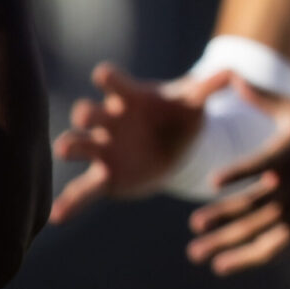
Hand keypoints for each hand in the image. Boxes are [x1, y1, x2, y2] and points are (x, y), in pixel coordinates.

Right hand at [49, 62, 210, 221]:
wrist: (176, 145)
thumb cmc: (179, 115)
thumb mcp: (193, 103)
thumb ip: (208, 89)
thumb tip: (232, 72)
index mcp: (129, 99)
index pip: (113, 82)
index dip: (109, 78)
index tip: (104, 75)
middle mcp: (108, 121)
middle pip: (90, 113)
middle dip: (86, 114)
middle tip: (85, 116)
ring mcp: (103, 149)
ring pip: (79, 145)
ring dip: (71, 146)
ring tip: (63, 150)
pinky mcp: (105, 176)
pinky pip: (83, 190)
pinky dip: (70, 203)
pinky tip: (57, 217)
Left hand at [184, 84, 289, 273]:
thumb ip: (262, 98)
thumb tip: (231, 75)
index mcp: (289, 156)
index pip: (260, 166)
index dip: (238, 174)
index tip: (213, 182)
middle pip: (254, 205)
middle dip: (223, 216)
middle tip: (195, 225)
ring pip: (259, 231)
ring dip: (227, 243)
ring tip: (196, 252)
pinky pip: (273, 247)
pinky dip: (248, 259)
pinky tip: (222, 265)